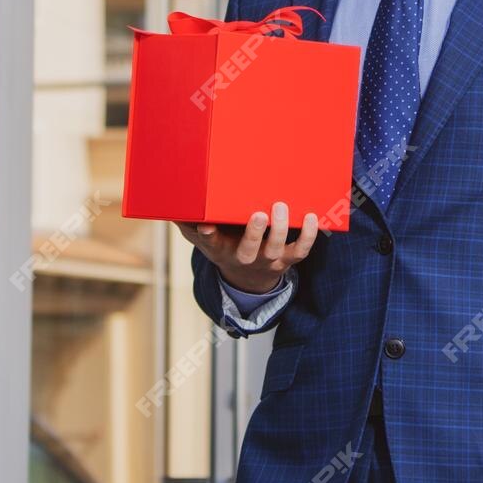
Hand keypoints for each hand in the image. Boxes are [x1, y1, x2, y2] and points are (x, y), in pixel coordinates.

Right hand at [175, 201, 319, 293]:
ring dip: (279, 229)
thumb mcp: (205, 238)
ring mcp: (268, 260)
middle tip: (259, 214)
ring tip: (281, 206)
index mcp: (221, 250)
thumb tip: (170, 205)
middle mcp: (245, 257)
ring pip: (275, 249)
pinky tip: (312, 216)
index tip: (205, 227)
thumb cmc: (225, 245)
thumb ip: (189, 224)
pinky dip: (308, 236)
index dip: (208, 237)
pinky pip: (301, 251)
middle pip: (248, 250)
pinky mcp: (287, 259)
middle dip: (254, 233)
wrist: (248, 277)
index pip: (211, 245)